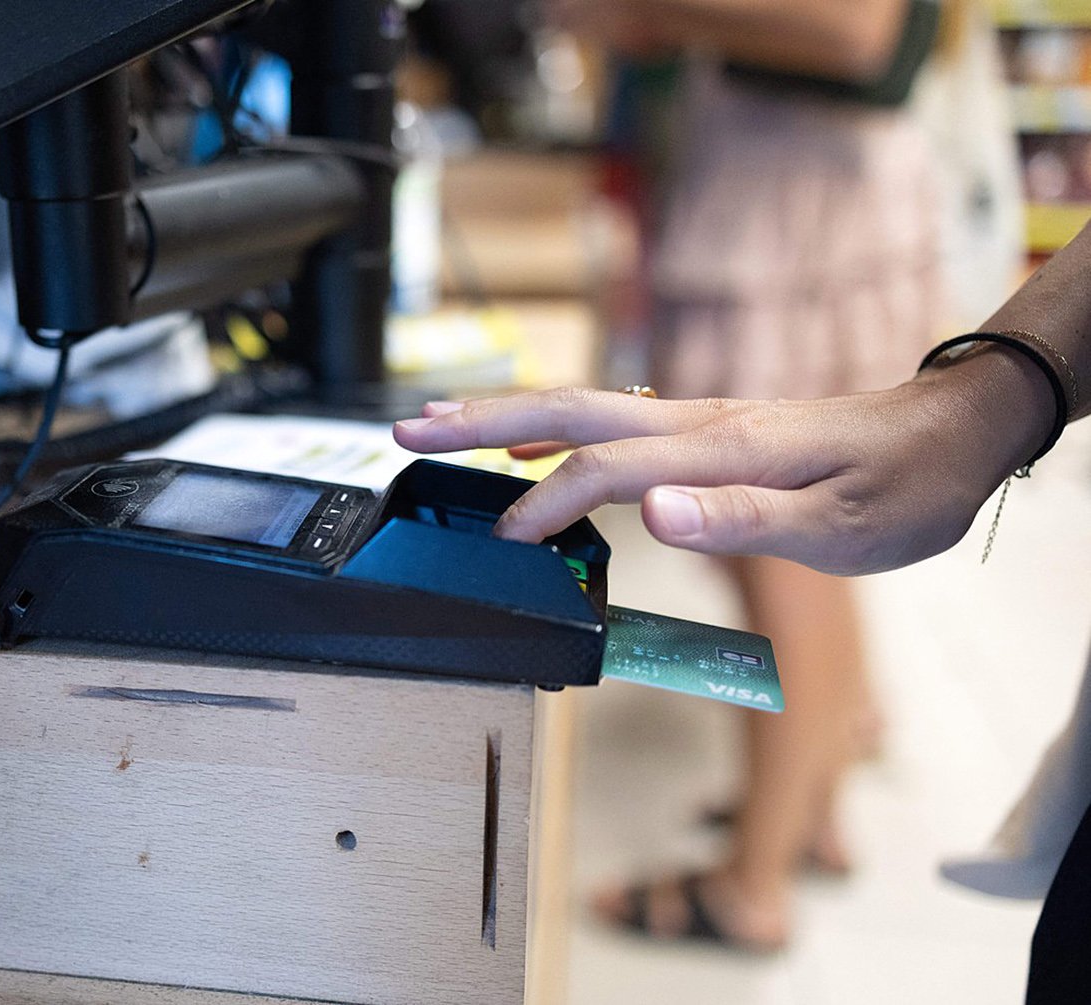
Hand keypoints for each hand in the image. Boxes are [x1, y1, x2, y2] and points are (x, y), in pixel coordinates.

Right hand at [393, 358, 1049, 575]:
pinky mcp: (703, 428)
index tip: (506, 541)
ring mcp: (696, 418)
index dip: (548, 501)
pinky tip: (524, 441)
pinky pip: (607, 419)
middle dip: (481, 421)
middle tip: (407, 432)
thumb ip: (744, 518)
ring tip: (438, 422)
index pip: (606, 468)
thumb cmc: (903, 489)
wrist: (951, 434)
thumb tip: (652, 510)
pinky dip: (549, 425)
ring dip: (502, 413)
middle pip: (567, 410)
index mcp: (722, 448)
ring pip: (579, 406)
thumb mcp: (842, 524)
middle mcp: (697, 421)